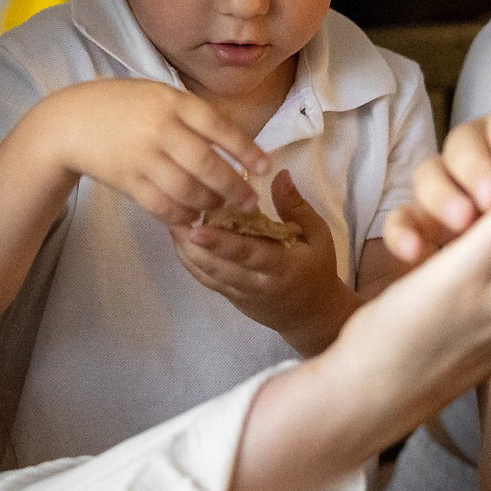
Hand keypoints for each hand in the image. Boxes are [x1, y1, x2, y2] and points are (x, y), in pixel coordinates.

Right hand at [36, 78, 266, 225]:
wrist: (71, 121)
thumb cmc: (123, 106)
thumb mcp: (158, 95)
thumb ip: (192, 115)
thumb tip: (235, 143)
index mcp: (173, 101)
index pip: (219, 127)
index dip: (246, 150)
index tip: (265, 167)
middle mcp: (160, 128)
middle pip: (207, 164)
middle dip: (234, 188)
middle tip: (249, 202)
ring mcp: (142, 156)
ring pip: (187, 189)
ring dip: (209, 204)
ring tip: (218, 208)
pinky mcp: (127, 180)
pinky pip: (162, 205)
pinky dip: (181, 215)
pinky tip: (191, 217)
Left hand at [170, 170, 353, 354]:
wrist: (312, 316)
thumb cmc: (317, 269)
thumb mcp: (318, 235)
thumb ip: (296, 207)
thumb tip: (279, 174)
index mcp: (282, 267)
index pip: (247, 254)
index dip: (220, 242)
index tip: (197, 227)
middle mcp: (257, 283)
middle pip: (218, 265)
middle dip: (192, 243)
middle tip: (173, 214)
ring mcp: (240, 293)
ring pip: (206, 273)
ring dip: (186, 249)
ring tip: (172, 220)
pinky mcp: (230, 297)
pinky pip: (205, 279)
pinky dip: (189, 260)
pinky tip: (180, 239)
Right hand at [385, 101, 490, 261]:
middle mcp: (482, 155)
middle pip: (466, 141)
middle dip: (479, 169)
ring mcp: (448, 187)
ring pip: (430, 172)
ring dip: (444, 194)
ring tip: (462, 223)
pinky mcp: (421, 220)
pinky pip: (401, 218)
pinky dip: (402, 233)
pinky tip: (414, 254)